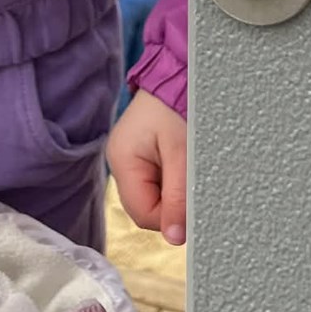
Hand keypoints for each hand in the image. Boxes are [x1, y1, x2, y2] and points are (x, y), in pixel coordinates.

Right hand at [108, 88, 186, 244]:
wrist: (178, 72)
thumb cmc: (177, 107)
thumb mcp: (181, 154)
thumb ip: (177, 197)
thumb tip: (175, 239)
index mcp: (121, 161)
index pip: (143, 213)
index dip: (170, 216)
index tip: (192, 201)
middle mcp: (118, 162)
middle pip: (145, 206)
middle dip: (171, 201)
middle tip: (189, 176)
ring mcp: (127, 157)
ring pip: (152, 195)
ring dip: (172, 189)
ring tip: (185, 163)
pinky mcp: (138, 154)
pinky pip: (154, 180)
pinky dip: (171, 178)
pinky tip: (179, 160)